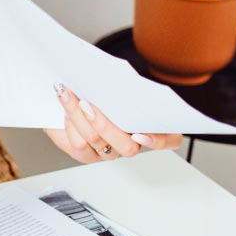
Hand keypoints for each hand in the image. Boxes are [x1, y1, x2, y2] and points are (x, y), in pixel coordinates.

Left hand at [44, 83, 182, 162]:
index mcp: (146, 124)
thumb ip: (121, 85)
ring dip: (78, 115)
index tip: (139, 133)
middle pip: (128, 148)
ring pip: (98, 141)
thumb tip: (118, 79)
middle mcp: (130, 142)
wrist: (67, 96)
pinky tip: (65, 107)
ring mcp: (110, 151)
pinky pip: (80, 145)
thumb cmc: (94, 87)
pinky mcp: (87, 155)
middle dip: (105, 124)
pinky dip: (70, 122)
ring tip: (67, 94)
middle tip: (86, 104)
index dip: (160, 140)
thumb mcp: (111, 82)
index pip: (170, 139)